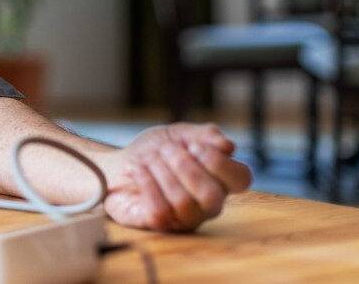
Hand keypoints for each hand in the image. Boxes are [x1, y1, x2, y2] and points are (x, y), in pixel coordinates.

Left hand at [99, 123, 251, 231]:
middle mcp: (207, 204)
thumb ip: (204, 135)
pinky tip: (138, 171)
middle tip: (166, 150)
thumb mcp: (178, 133)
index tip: (194, 145)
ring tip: (149, 159)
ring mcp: (184, 218)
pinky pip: (160, 212)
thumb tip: (227, 146)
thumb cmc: (154, 151)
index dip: (219, 161)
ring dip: (163, 173)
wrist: (117, 163)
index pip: (241, 179)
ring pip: (184, 203)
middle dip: (186, 167)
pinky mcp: (159, 225)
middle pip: (212, 195)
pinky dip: (147, 185)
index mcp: (219, 179)